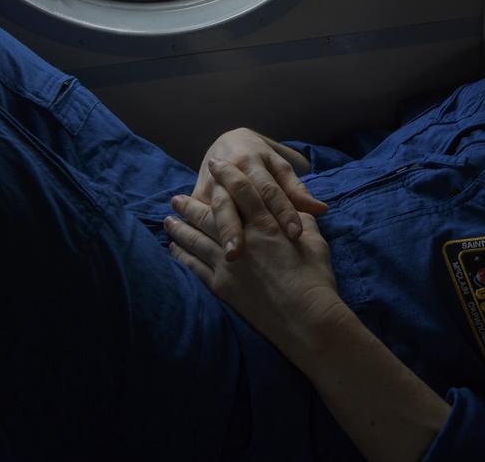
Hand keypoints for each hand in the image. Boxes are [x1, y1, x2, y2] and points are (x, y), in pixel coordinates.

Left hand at [165, 193, 344, 354]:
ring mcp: (229, 264)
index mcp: (269, 224)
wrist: (307, 319)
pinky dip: (182, 255)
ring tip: (168, 220)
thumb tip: (299, 209)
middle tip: (177, 197)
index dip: (228, 175)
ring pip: (196, 239)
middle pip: (211, 213)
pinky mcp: (222, 286)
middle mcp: (244, 239)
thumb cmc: (316, 279)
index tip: (215, 164)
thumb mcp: (316, 243)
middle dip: (191, 204)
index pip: (243, 191)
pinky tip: (174, 249)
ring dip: (180, 228)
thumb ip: (302, 221)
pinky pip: (194, 266)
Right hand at [193, 128, 326, 259]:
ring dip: (225, 230)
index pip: (271, 190)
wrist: (227, 143)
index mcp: (254, 162)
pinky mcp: (197, 195)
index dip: (284, 211)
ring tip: (232, 256)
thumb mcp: (279, 168)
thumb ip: (296, 191)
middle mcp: (230, 170)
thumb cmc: (260, 160)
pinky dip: (205, 232)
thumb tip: (321, 210)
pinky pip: (201, 214)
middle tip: (262, 248)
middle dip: (250, 223)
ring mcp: (212, 183)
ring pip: (219, 207)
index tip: (295, 234)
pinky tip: (212, 253)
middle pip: (240, 197)